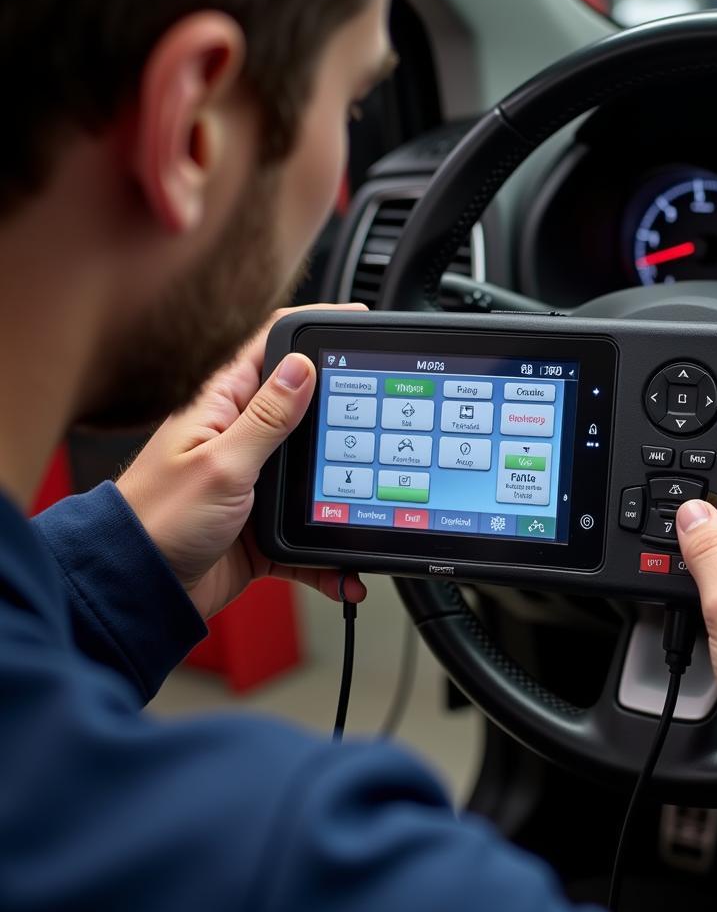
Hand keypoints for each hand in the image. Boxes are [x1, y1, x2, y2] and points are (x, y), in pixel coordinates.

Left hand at [117, 304, 367, 620]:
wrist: (137, 591)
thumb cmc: (158, 520)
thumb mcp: (221, 464)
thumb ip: (267, 418)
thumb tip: (302, 367)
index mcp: (224, 408)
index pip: (273, 349)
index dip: (312, 328)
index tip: (356, 321)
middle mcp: (243, 440)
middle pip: (308, 409)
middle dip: (348, 416)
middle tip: (384, 419)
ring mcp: (256, 484)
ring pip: (317, 476)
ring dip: (344, 494)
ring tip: (371, 501)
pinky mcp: (264, 528)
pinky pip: (311, 535)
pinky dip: (329, 556)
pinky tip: (347, 571)